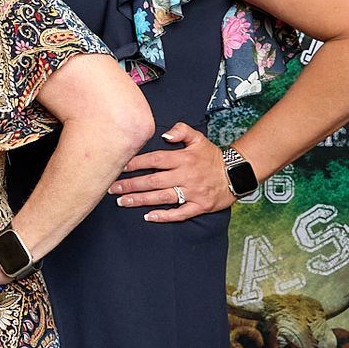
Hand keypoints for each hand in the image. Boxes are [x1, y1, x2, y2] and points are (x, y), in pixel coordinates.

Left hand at [108, 122, 233, 220]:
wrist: (237, 173)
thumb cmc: (212, 156)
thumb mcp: (199, 138)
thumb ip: (182, 131)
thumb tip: (165, 134)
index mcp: (184, 158)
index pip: (155, 160)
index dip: (136, 163)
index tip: (119, 166)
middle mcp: (186, 175)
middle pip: (153, 180)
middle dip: (131, 184)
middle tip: (112, 188)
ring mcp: (192, 192)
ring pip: (162, 197)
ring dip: (141, 200)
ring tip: (122, 202)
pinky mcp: (199, 206)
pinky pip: (180, 213)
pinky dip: (164, 216)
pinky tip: (148, 217)